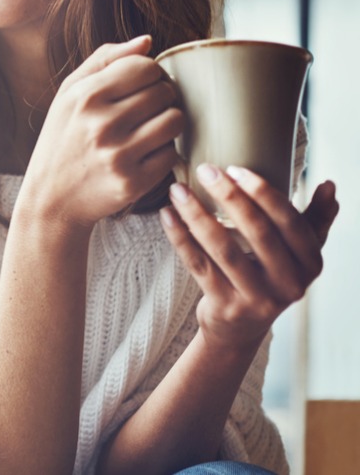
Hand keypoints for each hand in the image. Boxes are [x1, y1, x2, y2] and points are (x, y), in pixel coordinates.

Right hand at [21, 35, 183, 228]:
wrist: (51, 198)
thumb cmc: (62, 139)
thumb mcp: (68, 95)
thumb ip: (105, 60)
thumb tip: (147, 41)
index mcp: (85, 96)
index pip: (145, 66)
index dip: (150, 74)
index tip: (141, 86)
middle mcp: (101, 124)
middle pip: (164, 92)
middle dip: (161, 97)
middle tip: (145, 111)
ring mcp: (118, 155)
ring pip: (175, 120)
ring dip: (168, 123)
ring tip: (149, 129)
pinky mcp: (133, 182)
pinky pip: (171, 154)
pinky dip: (163, 152)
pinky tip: (144, 154)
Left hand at [161, 164, 339, 350]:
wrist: (241, 328)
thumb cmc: (270, 277)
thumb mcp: (299, 253)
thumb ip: (315, 220)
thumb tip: (329, 185)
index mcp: (310, 263)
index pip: (289, 222)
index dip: (263, 193)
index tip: (236, 168)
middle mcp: (289, 283)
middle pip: (257, 233)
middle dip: (229, 197)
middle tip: (205, 170)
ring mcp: (257, 298)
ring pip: (223, 249)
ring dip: (197, 215)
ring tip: (177, 190)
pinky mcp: (225, 306)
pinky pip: (198, 265)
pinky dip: (180, 237)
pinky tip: (167, 214)